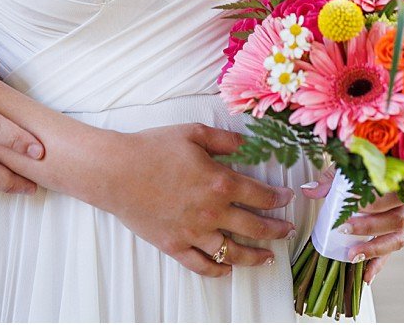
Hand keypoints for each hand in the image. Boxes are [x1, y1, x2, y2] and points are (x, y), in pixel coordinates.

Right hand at [90, 123, 296, 278]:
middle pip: (255, 227)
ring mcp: (194, 232)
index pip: (261, 195)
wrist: (116, 171)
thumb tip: (247, 143)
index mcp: (220, 182)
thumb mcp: (193, 133)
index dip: (278, 199)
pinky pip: (201, 265)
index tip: (287, 199)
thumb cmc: (152, 148)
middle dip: (276, 230)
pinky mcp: (175, 245)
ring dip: (255, 256)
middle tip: (287, 230)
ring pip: (233, 252)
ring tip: (268, 257)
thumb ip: (224, 139)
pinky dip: (217, 270)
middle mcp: (212, 212)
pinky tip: (227, 269)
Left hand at [302, 167, 403, 282]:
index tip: (352, 206)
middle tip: (345, 229)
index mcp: (397, 185)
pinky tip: (366, 276)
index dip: (372, 202)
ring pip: (397, 239)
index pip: (388, 195)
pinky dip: (378, 265)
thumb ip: (330, 180)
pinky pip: (391, 253)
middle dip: (369, 227)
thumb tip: (309, 189)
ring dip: (374, 249)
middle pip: (395, 220)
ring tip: (353, 256)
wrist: (388, 176)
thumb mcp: (350, 170)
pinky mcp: (399, 237)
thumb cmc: (369, 172)